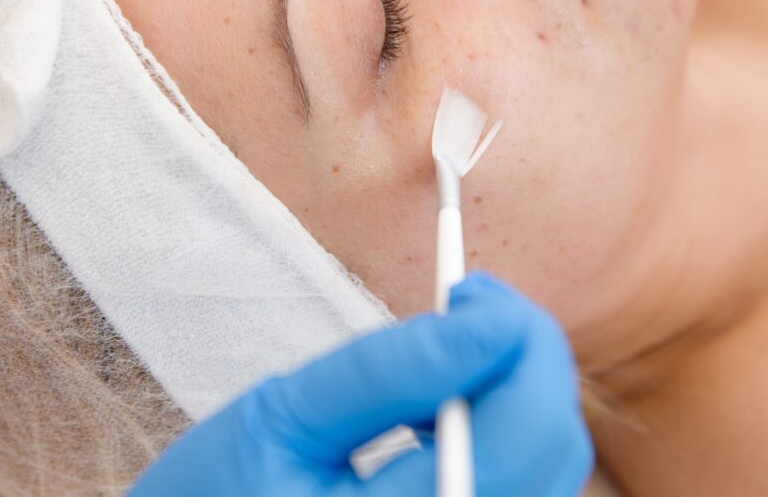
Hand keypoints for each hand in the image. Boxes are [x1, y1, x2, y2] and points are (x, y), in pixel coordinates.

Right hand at [130, 271, 593, 495]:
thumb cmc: (212, 494)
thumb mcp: (282, 417)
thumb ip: (387, 373)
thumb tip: (483, 322)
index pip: (526, 432)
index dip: (520, 341)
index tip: (471, 292)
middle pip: (555, 449)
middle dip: (525, 355)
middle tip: (467, 305)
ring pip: (550, 465)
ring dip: (514, 389)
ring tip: (444, 354)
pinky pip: (522, 482)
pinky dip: (499, 427)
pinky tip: (442, 408)